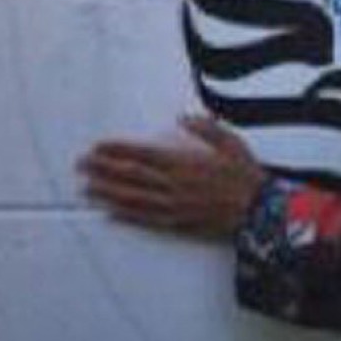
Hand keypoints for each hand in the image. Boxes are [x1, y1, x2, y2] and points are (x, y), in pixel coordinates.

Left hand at [76, 114, 267, 239]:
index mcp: (184, 162)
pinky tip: (110, 212)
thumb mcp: (231, 143)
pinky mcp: (177, 224)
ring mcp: (173, 206)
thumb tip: (184, 116)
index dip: (117, 150)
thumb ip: (206, 128)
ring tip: (87, 188)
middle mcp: (174, 185)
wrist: (259, 212)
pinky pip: (146, 219)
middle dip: (103, 169)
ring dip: (107, 192)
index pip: (141, 154)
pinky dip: (125, 216)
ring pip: (132, 198)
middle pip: (130, 175)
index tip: (98, 146)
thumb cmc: (245, 177)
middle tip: (82, 165)